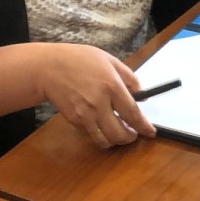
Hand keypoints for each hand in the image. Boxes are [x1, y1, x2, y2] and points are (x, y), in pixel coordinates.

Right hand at [41, 43, 155, 149]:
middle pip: (120, 133)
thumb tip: (141, 95)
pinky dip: (100, 134)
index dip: (144, 127)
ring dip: (115, 140)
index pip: (133, 113)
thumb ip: (128, 77)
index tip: (150, 132)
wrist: (49, 68)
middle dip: (130, 138)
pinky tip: (102, 125)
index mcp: (112, 85)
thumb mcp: (109, 60)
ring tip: (118, 132)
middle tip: (133, 133)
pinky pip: (92, 135)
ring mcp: (85, 114)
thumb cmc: (79, 60)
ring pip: (106, 140)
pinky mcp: (75, 120)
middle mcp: (100, 102)